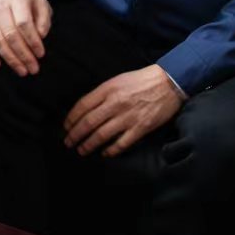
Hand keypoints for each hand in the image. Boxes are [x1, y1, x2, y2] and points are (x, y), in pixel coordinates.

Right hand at [0, 0, 51, 75]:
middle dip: (23, 55)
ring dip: (10, 59)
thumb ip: (44, 20)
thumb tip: (40, 37)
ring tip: (22, 71)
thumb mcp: (42, 4)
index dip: (32, 41)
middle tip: (33, 69)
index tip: (41, 54)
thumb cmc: (29, 0)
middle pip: (10, 34)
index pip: (23, 23)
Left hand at [63, 66, 183, 156]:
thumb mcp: (117, 80)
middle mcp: (115, 104)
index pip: (82, 106)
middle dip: (75, 135)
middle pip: (89, 123)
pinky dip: (111, 150)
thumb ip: (102, 94)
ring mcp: (128, 117)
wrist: (168, 82)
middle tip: (68, 143)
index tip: (66, 127)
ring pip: (102, 135)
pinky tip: (105, 154)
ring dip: (89, 145)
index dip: (71, 119)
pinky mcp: (141, 128)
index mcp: (108, 89)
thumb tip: (86, 109)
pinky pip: (122, 143)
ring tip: (82, 150)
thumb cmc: (141, 80)